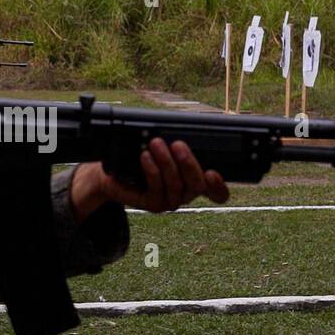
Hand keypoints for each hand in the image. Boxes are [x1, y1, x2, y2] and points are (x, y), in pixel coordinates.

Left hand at [70, 138, 227, 221]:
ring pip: (176, 186)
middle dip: (189, 164)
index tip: (212, 172)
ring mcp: (171, 201)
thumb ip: (178, 142)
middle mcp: (186, 193)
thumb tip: (183, 130)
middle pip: (198, 185)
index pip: (217, 191)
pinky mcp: (154, 204)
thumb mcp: (164, 146)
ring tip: (156, 144)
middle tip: (178, 144)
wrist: (114, 172)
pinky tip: (146, 157)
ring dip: (167, 163)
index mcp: (194, 180)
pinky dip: (152, 171)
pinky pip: (157, 189)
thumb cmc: (143, 156)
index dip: (219, 186)